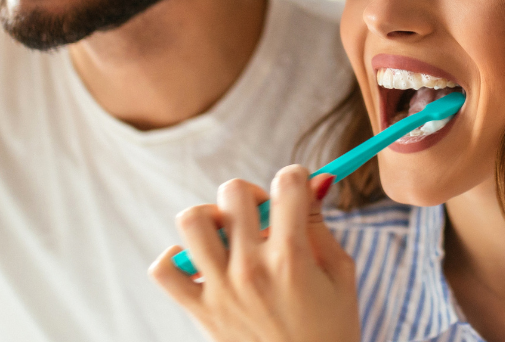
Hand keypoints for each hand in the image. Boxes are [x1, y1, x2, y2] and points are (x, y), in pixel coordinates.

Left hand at [150, 166, 358, 341]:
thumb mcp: (340, 274)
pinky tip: (202, 262)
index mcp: (291, 257)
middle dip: (253, 194)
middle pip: (233, 192)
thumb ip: (320, 225)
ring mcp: (221, 289)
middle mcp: (251, 269)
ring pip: (192, 220)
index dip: (296, 178)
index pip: (287, 183)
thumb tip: (313, 180)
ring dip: (211, 217)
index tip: (296, 191)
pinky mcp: (201, 311)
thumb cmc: (332, 330)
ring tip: (229, 234)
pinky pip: (163, 269)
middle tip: (263, 217)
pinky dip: (176, 258)